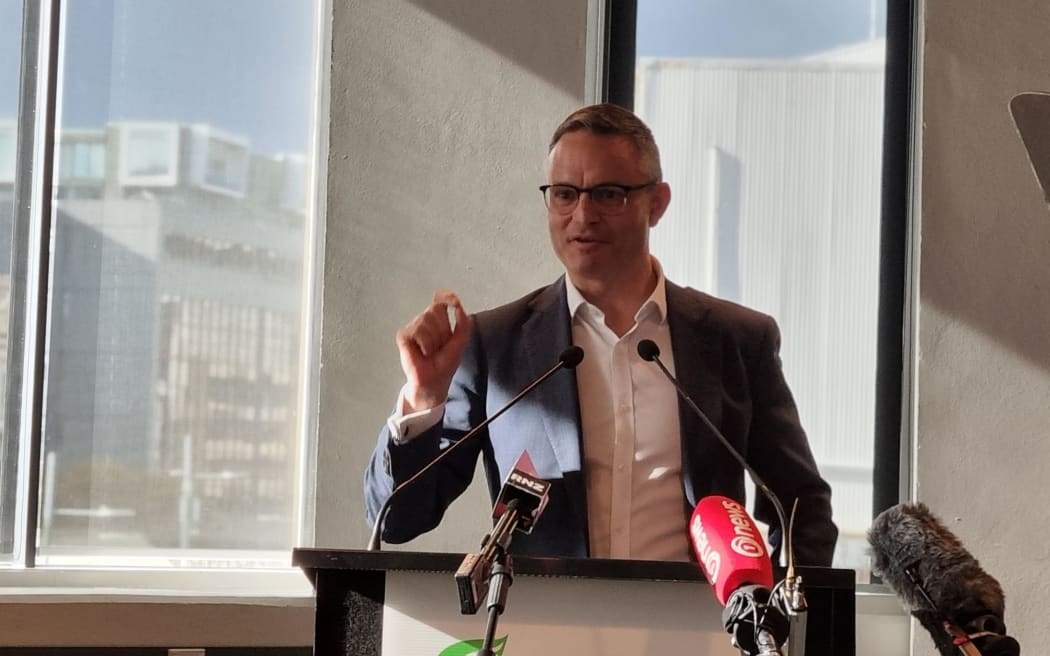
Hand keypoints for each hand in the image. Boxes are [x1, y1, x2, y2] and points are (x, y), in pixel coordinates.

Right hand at [395, 289, 471, 411]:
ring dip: (434, 340)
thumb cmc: (445, 363)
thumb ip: (463, 323)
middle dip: (442, 330)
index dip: (446, 296)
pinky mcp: (403, 336)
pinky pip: (417, 331)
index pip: (440, 300)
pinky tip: (422, 353)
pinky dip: (425, 344)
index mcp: (438, 320)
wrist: (434, 381)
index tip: (454, 301)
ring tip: (431, 352)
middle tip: (439, 347)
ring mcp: (413, 328)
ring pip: (426, 320)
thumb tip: (459, 306)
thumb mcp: (461, 341)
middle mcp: (424, 321)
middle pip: (435, 309)